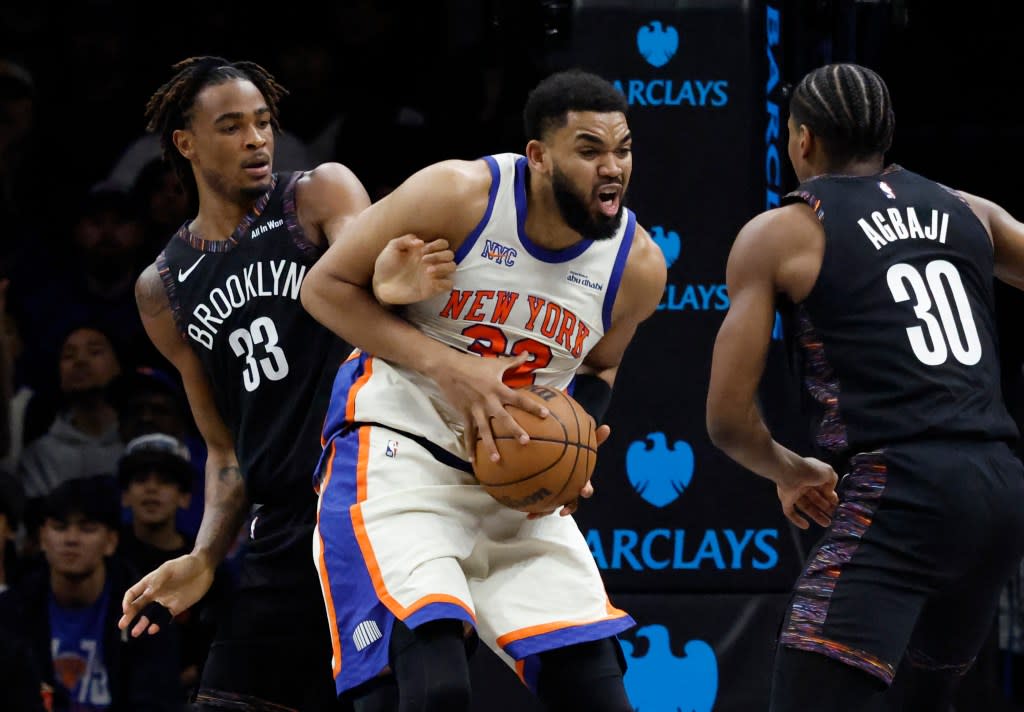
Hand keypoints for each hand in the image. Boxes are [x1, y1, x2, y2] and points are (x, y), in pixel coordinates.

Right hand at [118, 553, 214, 636]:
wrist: (204, 567)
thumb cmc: (185, 564)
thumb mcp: (169, 568)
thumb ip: (158, 580)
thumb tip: (148, 593)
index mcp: (149, 583)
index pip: (132, 594)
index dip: (127, 602)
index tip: (127, 610)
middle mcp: (155, 594)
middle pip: (138, 607)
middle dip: (129, 616)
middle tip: (122, 626)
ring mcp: (165, 602)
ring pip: (150, 615)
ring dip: (142, 624)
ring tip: (136, 633)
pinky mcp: (176, 608)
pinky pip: (164, 618)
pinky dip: (158, 625)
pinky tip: (153, 629)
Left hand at [372, 235, 454, 304]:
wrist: (380, 284)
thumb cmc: (386, 264)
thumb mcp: (392, 247)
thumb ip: (405, 240)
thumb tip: (421, 242)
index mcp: (424, 251)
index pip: (442, 243)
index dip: (437, 245)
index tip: (422, 250)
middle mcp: (430, 262)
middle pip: (450, 254)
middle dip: (440, 255)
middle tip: (423, 260)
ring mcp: (432, 276)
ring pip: (452, 267)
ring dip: (443, 267)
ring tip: (428, 271)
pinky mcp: (431, 289)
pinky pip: (448, 285)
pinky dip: (444, 282)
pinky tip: (431, 282)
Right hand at [432, 351, 549, 463]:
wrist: (448, 368)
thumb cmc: (474, 365)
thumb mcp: (495, 363)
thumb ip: (513, 362)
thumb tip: (527, 354)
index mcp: (498, 389)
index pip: (519, 399)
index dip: (532, 406)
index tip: (545, 415)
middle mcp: (488, 401)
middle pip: (504, 418)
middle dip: (514, 430)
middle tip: (526, 441)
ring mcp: (475, 409)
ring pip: (484, 431)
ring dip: (490, 445)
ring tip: (497, 459)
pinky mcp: (464, 414)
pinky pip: (468, 433)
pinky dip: (469, 447)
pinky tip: (472, 460)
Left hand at [528, 423, 609, 518]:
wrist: (559, 452)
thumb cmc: (575, 447)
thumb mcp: (584, 440)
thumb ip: (593, 437)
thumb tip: (607, 427)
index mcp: (580, 480)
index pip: (585, 487)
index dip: (586, 490)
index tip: (583, 491)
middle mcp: (568, 489)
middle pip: (570, 502)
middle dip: (567, 507)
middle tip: (563, 511)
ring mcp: (555, 493)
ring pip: (551, 506)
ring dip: (543, 512)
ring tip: (532, 515)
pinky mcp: (542, 493)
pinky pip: (535, 500)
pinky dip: (528, 504)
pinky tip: (518, 506)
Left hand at [776, 456, 838, 529]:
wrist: (789, 472)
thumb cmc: (810, 471)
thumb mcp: (828, 472)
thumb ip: (833, 480)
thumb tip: (830, 491)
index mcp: (813, 476)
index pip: (822, 488)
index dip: (830, 497)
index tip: (837, 505)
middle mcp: (803, 484)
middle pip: (815, 499)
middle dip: (825, 508)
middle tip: (834, 516)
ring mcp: (793, 492)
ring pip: (806, 506)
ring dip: (816, 515)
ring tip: (827, 524)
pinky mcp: (785, 500)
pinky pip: (790, 512)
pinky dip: (797, 520)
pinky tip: (806, 526)